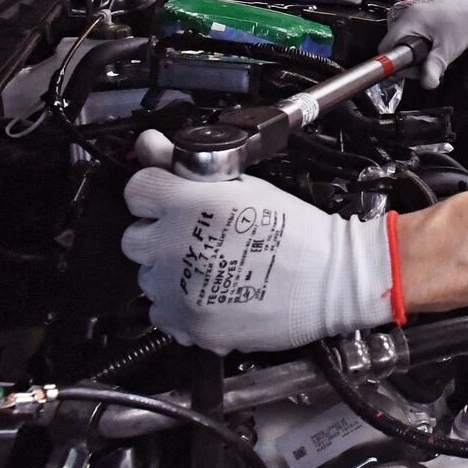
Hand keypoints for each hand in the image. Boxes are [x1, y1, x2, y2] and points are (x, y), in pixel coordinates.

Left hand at [121, 169, 400, 353]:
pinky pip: (161, 312)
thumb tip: (151, 143)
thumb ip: (187, 166)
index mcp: (190, 203)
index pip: (136, 189)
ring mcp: (179, 290)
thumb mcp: (246, 186)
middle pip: (134, 237)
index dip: (155, 193)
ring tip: (211, 266)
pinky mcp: (189, 324)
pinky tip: (210, 291)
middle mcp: (176, 246)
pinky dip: (179, 304)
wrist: (333, 280)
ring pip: (147, 277)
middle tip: (197, 236)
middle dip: (160, 234)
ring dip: (169, 271)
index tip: (173, 201)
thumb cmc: (300, 231)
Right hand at [378, 0, 467, 88]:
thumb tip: (427, 84)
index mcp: (405, 22)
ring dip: (415, 51)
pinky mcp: (409, 12)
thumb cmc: (461, 16)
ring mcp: (403, 12)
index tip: (417, 67)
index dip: (399, 65)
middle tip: (432, 57)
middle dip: (411, 60)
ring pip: (400, 42)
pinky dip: (417, 41)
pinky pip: (406, 34)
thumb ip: (435, 65)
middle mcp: (399, 14)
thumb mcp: (449, 46)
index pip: (385, 51)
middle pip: (393, 48)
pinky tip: (431, 38)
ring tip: (434, 45)